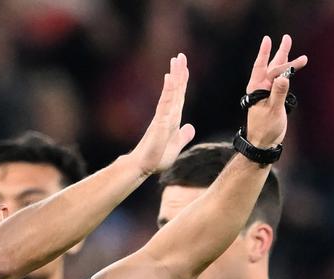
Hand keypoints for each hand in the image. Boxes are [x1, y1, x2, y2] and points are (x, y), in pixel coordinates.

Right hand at [126, 54, 195, 175]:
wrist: (143, 167)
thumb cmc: (156, 158)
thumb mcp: (176, 146)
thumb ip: (183, 136)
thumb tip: (190, 127)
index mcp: (172, 118)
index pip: (179, 95)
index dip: (182, 80)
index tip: (183, 66)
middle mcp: (168, 114)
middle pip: (175, 89)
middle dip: (179, 72)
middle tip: (180, 56)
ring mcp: (163, 116)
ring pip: (171, 92)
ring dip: (174, 76)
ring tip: (176, 60)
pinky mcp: (160, 122)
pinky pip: (166, 103)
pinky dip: (168, 90)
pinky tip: (170, 78)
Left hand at [243, 35, 307, 147]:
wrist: (263, 143)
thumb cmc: (265, 129)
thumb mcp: (273, 111)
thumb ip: (278, 94)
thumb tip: (284, 77)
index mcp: (256, 89)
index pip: (265, 69)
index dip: (269, 56)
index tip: (272, 43)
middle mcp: (260, 88)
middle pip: (271, 66)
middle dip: (280, 53)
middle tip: (287, 38)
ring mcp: (267, 93)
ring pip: (276, 72)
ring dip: (284, 60)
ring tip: (290, 47)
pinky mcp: (273, 98)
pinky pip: (280, 81)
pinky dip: (287, 73)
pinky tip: (292, 68)